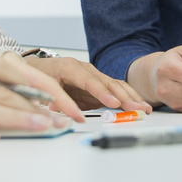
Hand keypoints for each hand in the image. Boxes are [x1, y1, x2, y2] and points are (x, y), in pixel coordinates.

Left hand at [24, 52, 151, 113]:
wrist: (36, 69)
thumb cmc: (38, 77)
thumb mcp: (42, 89)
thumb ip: (56, 101)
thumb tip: (67, 114)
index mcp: (70, 67)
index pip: (89, 80)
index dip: (102, 92)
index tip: (114, 103)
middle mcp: (85, 69)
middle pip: (107, 82)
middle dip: (124, 96)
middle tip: (137, 108)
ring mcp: (93, 76)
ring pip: (115, 85)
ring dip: (130, 97)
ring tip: (144, 108)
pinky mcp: (98, 85)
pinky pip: (116, 90)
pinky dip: (128, 97)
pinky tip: (139, 104)